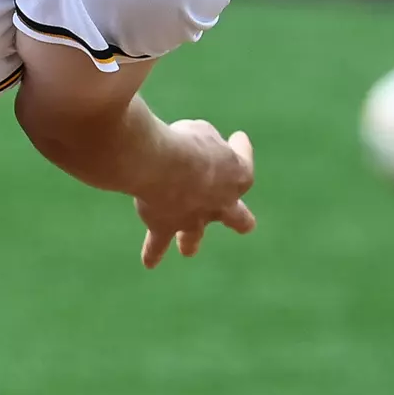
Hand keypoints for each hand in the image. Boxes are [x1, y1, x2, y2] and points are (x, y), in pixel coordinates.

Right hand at [135, 120, 254, 267]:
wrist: (166, 165)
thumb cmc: (188, 142)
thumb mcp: (203, 133)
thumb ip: (202, 146)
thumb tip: (193, 153)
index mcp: (237, 177)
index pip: (243, 164)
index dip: (241, 149)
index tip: (238, 138)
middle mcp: (220, 204)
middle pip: (238, 218)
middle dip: (238, 220)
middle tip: (241, 223)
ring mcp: (192, 219)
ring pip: (194, 237)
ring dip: (190, 241)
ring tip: (188, 249)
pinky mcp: (165, 226)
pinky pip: (158, 245)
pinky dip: (153, 252)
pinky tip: (150, 262)